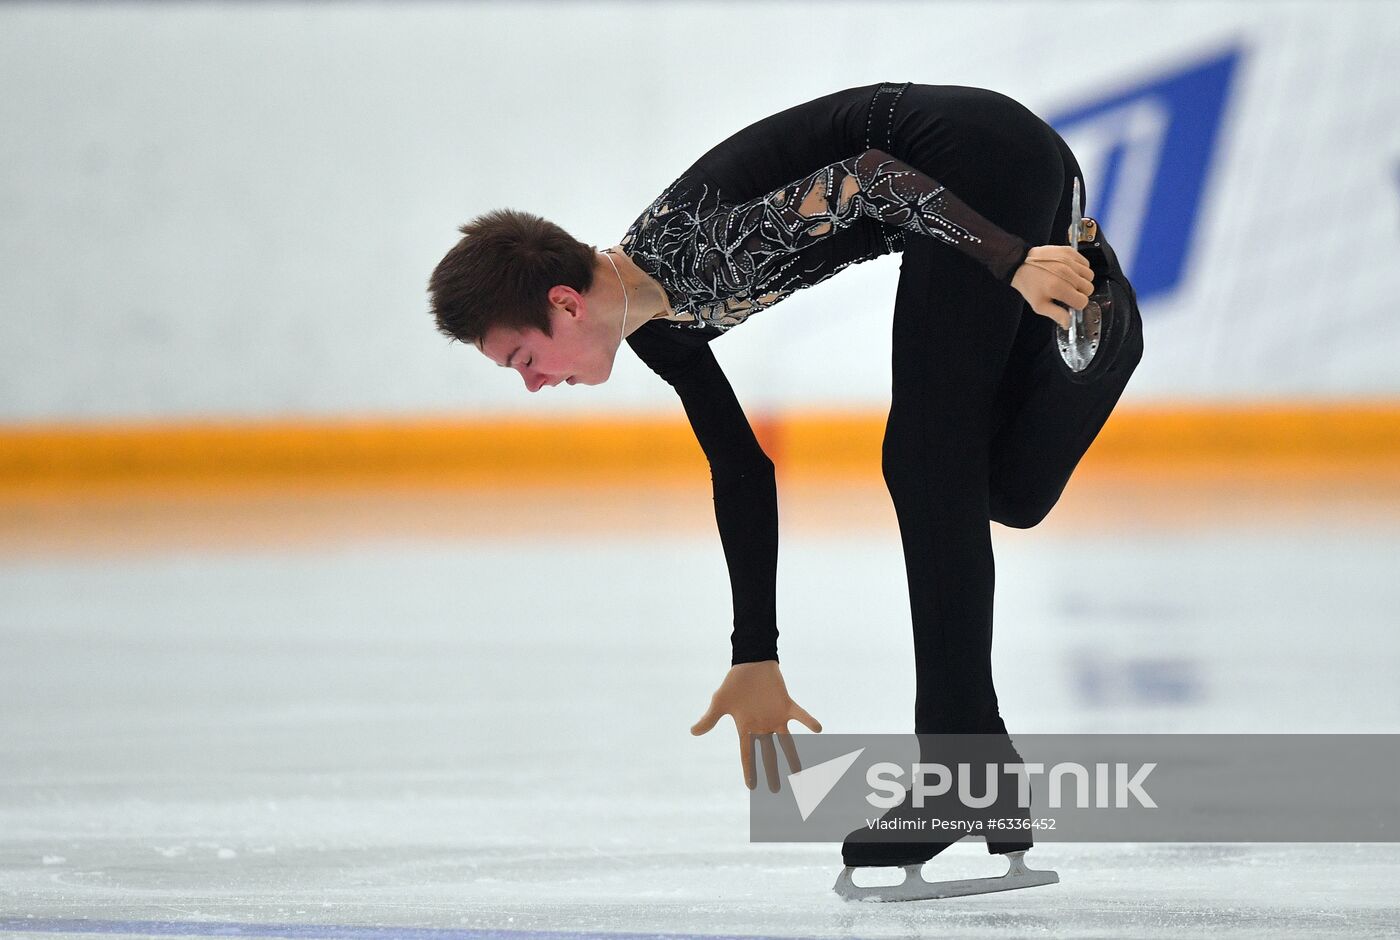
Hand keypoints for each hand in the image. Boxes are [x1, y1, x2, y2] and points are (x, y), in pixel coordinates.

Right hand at [690, 660, 821, 791]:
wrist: (750, 663)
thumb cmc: (734, 683)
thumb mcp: (719, 702)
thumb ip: (710, 719)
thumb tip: (693, 732)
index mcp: (747, 729)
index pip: (747, 754)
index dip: (749, 770)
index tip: (752, 787)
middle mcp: (763, 727)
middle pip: (768, 754)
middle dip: (771, 772)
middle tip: (775, 790)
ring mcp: (776, 717)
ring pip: (786, 742)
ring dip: (792, 756)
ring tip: (798, 772)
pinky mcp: (786, 705)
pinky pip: (800, 715)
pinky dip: (809, 721)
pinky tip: (818, 729)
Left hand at [1010, 245, 1094, 328]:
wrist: (1020, 264)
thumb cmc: (1029, 285)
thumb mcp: (1039, 305)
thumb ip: (1056, 315)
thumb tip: (1068, 324)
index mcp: (1058, 288)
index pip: (1082, 301)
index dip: (1077, 304)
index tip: (1070, 302)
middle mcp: (1066, 273)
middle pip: (1089, 288)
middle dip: (1080, 292)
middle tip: (1068, 291)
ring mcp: (1069, 261)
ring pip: (1089, 275)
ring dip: (1082, 280)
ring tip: (1069, 280)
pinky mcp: (1069, 251)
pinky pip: (1086, 263)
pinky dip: (1081, 268)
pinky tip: (1070, 271)